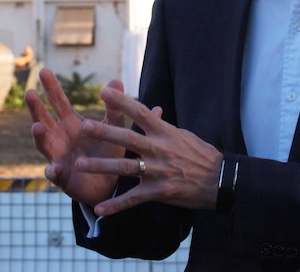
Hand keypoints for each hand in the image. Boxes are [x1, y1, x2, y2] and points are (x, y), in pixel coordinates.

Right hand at [26, 68, 126, 205]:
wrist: (109, 183)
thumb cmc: (107, 151)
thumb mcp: (113, 127)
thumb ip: (114, 107)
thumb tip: (116, 80)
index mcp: (71, 123)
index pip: (59, 102)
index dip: (52, 87)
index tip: (44, 70)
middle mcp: (59, 138)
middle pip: (44, 119)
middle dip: (36, 107)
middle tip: (30, 92)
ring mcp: (57, 157)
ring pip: (43, 145)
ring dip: (39, 137)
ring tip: (36, 127)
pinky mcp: (62, 178)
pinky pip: (55, 174)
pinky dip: (53, 171)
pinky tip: (54, 168)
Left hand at [78, 85, 222, 216]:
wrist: (219, 180)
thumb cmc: (201, 154)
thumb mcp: (183, 134)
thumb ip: (162, 126)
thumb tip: (151, 112)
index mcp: (165, 132)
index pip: (140, 112)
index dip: (122, 101)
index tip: (103, 91)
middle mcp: (159, 149)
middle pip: (128, 139)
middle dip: (105, 132)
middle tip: (84, 126)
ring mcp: (158, 171)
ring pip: (125, 168)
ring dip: (101, 167)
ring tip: (80, 165)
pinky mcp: (159, 192)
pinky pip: (133, 199)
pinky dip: (116, 206)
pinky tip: (99, 209)